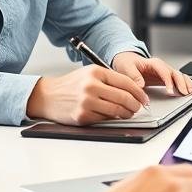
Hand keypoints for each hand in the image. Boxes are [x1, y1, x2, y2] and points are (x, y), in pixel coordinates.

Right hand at [26, 66, 149, 124]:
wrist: (48, 96)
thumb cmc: (71, 85)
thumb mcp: (89, 74)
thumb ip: (110, 80)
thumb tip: (133, 91)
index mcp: (95, 72)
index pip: (126, 82)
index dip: (139, 92)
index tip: (144, 98)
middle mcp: (91, 86)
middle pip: (124, 97)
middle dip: (135, 105)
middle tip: (138, 107)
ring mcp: (86, 102)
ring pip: (117, 111)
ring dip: (127, 114)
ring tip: (128, 113)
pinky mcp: (82, 116)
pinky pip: (105, 119)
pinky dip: (112, 119)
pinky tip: (112, 116)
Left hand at [111, 53, 191, 95]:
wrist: (127, 60)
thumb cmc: (127, 63)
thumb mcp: (126, 68)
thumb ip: (134, 76)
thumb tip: (140, 85)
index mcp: (153, 63)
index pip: (164, 71)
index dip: (169, 81)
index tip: (170, 91)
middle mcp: (161, 67)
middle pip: (175, 73)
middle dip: (181, 83)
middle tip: (184, 93)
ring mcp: (165, 72)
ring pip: (179, 76)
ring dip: (185, 83)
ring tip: (189, 92)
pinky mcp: (166, 77)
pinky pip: (179, 79)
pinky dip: (185, 84)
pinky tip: (189, 90)